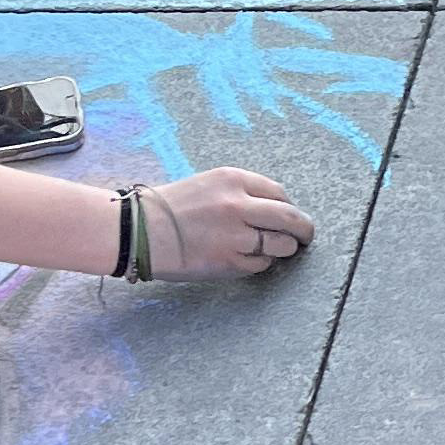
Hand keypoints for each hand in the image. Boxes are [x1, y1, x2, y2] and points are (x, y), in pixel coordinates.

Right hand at [141, 172, 314, 278]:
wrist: (138, 231)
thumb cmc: (170, 207)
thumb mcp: (208, 184)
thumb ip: (240, 193)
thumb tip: (274, 209)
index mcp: (233, 179)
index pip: (279, 193)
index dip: (288, 207)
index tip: (290, 216)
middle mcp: (238, 205)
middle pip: (290, 218)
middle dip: (303, 230)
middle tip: (306, 237)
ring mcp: (235, 235)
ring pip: (280, 244)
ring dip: (282, 248)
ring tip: (275, 250)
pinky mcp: (229, 262)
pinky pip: (259, 265)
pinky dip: (258, 264)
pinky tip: (244, 259)